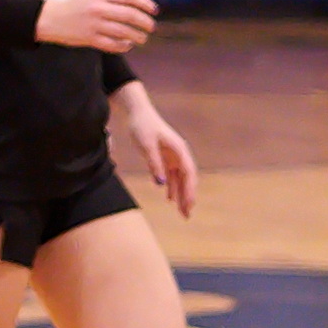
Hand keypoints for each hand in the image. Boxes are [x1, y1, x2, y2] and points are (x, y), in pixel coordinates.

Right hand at [41, 0, 157, 51]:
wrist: (52, 19)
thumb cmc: (77, 4)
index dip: (145, 3)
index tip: (154, 10)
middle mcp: (98, 8)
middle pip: (129, 15)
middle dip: (145, 22)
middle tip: (152, 27)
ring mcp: (93, 24)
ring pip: (123, 31)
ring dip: (137, 36)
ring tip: (143, 38)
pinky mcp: (89, 39)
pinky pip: (112, 44)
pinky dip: (123, 46)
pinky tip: (128, 45)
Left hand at [111, 84, 195, 211]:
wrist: (137, 113)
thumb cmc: (142, 126)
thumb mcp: (147, 146)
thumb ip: (154, 164)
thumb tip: (161, 183)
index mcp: (179, 150)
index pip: (189, 174)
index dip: (190, 190)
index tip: (189, 204)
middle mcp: (180, 154)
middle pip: (187, 179)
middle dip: (188, 197)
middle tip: (186, 215)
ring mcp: (173, 156)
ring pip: (180, 179)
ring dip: (181, 195)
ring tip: (181, 212)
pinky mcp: (165, 158)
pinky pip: (171, 176)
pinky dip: (171, 187)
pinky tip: (170, 199)